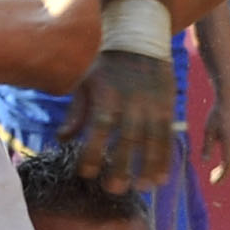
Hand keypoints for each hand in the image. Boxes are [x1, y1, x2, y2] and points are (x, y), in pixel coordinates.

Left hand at [64, 48, 180, 189]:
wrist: (139, 40)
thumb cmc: (107, 66)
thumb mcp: (86, 83)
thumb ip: (76, 113)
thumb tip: (61, 139)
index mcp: (108, 96)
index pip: (100, 127)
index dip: (93, 152)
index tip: (86, 173)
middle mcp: (132, 102)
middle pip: (128, 139)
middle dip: (122, 167)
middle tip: (114, 189)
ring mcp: (152, 106)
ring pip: (153, 141)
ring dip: (149, 167)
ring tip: (143, 188)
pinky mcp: (167, 107)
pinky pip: (168, 137)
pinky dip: (165, 158)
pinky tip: (162, 178)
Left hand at [204, 91, 229, 181]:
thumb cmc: (216, 114)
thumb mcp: (208, 131)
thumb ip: (207, 147)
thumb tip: (204, 162)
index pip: (227, 165)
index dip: (221, 176)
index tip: (213, 182)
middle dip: (224, 173)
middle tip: (213, 179)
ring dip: (228, 167)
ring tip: (217, 172)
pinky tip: (223, 160)